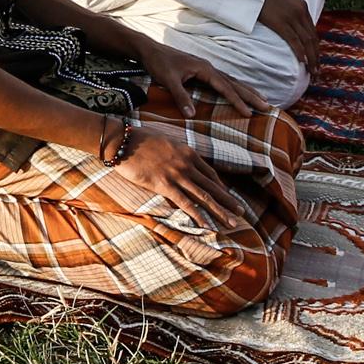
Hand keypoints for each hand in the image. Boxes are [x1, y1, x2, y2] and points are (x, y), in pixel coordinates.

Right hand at [111, 128, 253, 232]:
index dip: (221, 187)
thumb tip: (180, 159)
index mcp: (187, 152)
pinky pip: (186, 203)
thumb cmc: (139, 139)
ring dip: (220, 211)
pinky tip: (208, 225)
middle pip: (212, 186)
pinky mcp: (164, 185)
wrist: (122, 141)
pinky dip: (199, 215)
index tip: (228, 197)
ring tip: (232, 223)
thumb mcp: (165, 140)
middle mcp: (186, 164)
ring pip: (204, 196)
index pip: (210, 173)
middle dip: (228, 201)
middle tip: (241, 213)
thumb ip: (176, 152)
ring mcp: (177, 175)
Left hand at [132, 32, 258, 118]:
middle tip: (267, 106)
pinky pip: (223, 80)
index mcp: (204, 69)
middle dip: (250, 94)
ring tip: (261, 98)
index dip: (237, 100)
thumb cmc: (159, 63)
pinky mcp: (201, 70)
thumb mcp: (168, 80)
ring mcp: (206, 68)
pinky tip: (238, 91)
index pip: (225, 87)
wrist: (149, 50)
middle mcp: (208, 67)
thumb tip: (192, 115)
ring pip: (231, 80)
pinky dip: (234, 86)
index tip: (249, 113)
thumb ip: (181, 96)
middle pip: (234, 82)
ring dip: (246, 90)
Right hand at [258, 0, 322, 72]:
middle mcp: (301, 11)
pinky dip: (300, 53)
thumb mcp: (282, 0)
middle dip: (316, 56)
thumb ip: (290, 12)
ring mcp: (291, 17)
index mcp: (302, 6)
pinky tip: (302, 62)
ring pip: (306, 42)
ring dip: (311, 59)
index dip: (316, 47)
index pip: (313, 31)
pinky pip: (294, 41)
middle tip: (317, 71)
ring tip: (312, 72)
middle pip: (312, 38)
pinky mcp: (280, 22)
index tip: (316, 59)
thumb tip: (291, 28)